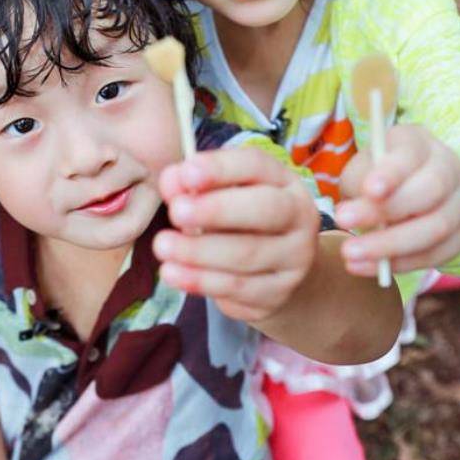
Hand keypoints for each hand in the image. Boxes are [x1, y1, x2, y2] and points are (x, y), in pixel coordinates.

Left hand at [154, 145, 319, 324]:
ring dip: (198, 251)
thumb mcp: (220, 196)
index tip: (186, 173)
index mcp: (282, 181)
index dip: (220, 168)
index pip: (256, 165)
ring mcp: (293, 258)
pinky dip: (200, 280)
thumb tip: (172, 182)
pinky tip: (173, 272)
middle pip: (265, 209)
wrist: (278, 272)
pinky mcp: (277, 293)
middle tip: (176, 212)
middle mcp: (298, 217)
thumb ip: (194, 185)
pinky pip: (237, 287)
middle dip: (216, 210)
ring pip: (247, 254)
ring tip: (162, 245)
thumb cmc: (240, 222)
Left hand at [334, 124, 459, 274]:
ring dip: (390, 245)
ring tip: (350, 254)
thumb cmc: (378, 175)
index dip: (391, 173)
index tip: (368, 190)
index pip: (412, 154)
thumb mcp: (364, 168)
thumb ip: (361, 182)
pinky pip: (436, 255)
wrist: (413, 191)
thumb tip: (353, 212)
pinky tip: (366, 267)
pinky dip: (400, 264)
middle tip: (343, 221)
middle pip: (429, 191)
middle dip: (385, 211)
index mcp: (422, 144)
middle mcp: (449, 170)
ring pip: (435, 228)